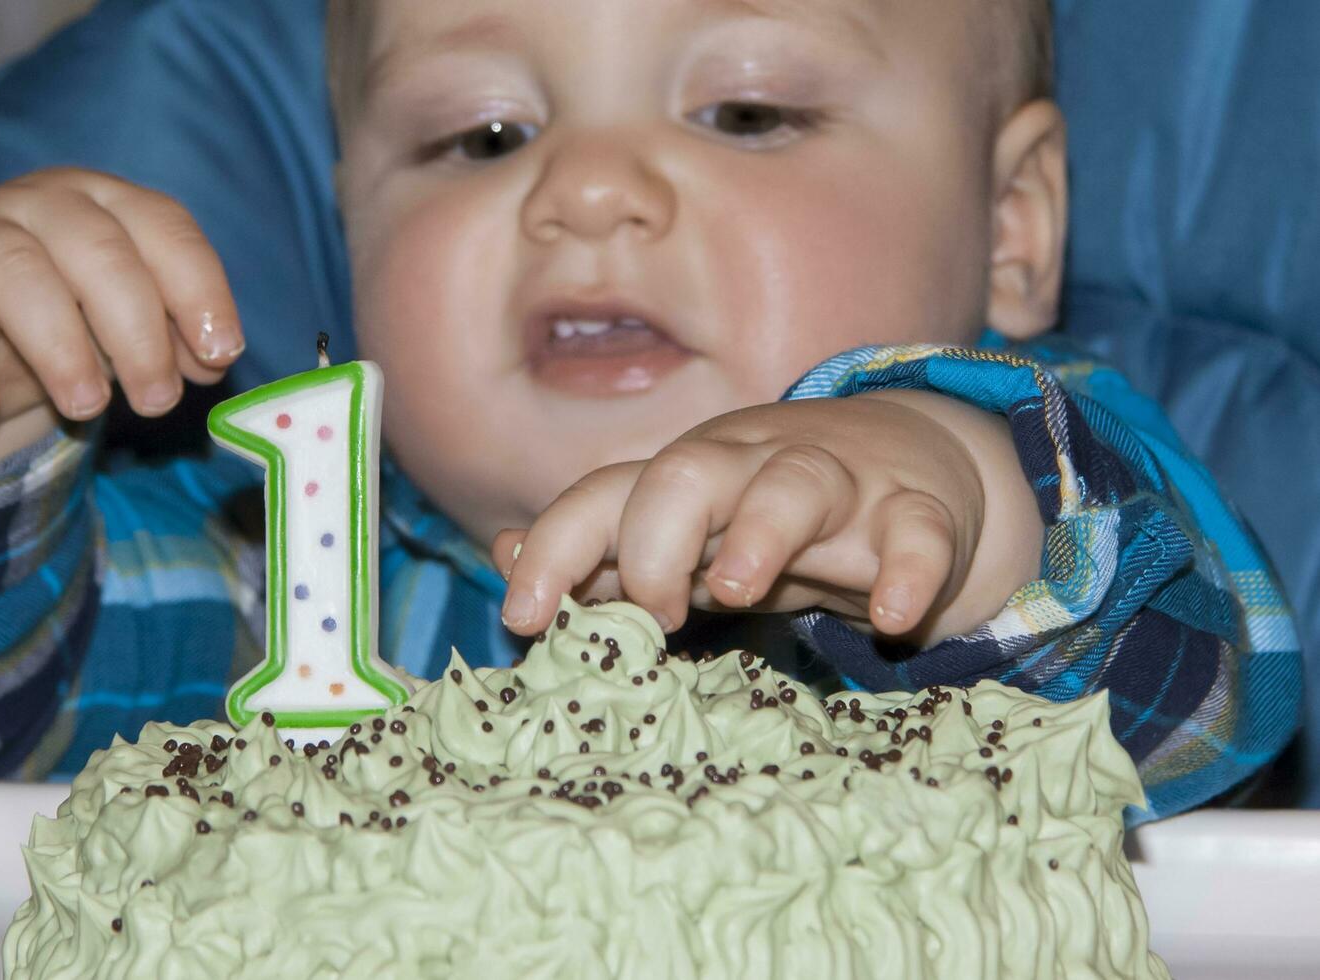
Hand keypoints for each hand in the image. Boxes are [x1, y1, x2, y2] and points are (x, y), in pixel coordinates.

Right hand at [0, 167, 241, 429]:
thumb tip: (214, 358)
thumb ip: (175, 335)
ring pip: (16, 273)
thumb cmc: (67, 320)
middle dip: (139, 332)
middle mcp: (39, 205)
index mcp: (108, 202)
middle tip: (157, 400)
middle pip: (98, 250)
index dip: (199, 289)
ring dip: (61, 347)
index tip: (220, 353)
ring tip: (88, 407)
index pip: (164, 226)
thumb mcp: (128, 326)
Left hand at [494, 391, 1043, 643]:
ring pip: (794, 485)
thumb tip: (504, 557)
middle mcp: (751, 468)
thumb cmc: (771, 511)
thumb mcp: (685, 531)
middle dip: (653, 542)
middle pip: (686, 474)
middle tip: (657, 613)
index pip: (603, 496)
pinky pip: (914, 532)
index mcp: (685, 479)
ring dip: (760, 534)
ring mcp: (836, 485)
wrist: (908, 463)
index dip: (555, 549)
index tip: (523, 617)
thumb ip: (603, 549)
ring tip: (735, 591)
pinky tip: (890, 615)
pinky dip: (907, 569)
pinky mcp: (914, 512)